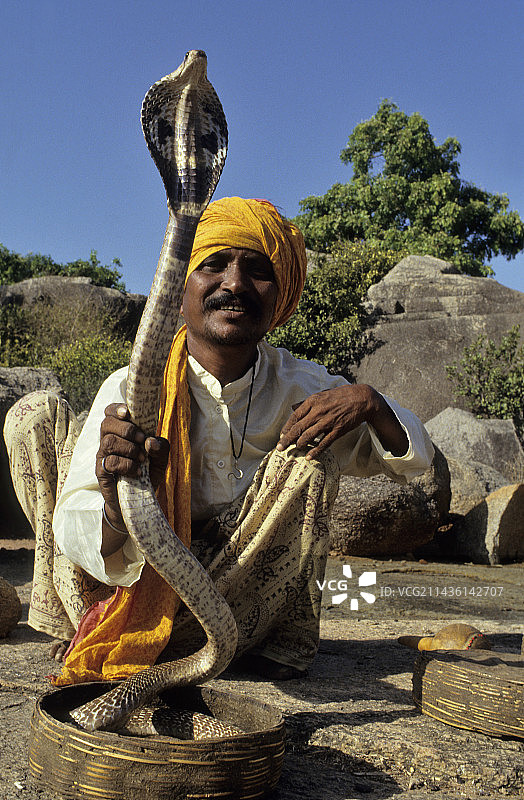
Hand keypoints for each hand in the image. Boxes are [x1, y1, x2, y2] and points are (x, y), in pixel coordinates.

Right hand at [96, 404, 169, 529]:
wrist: (139, 501)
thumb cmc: (148, 473)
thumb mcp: (161, 459)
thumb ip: (161, 447)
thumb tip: (150, 441)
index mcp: (121, 432)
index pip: (110, 413)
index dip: (116, 409)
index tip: (127, 412)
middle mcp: (109, 441)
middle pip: (107, 424)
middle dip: (127, 429)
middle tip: (141, 440)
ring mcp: (103, 456)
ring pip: (108, 441)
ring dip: (129, 448)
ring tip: (142, 459)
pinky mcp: (101, 472)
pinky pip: (109, 462)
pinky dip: (126, 465)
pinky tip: (137, 472)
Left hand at [276, 384, 407, 459]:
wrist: (362, 399)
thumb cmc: (341, 395)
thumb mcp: (322, 394)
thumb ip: (307, 402)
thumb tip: (293, 407)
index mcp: (313, 401)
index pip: (295, 416)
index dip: (287, 427)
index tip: (281, 435)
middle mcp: (318, 412)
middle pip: (299, 428)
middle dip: (287, 439)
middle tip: (280, 448)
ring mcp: (328, 422)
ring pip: (309, 436)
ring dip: (300, 444)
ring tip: (295, 450)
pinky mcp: (338, 430)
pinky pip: (324, 443)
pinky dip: (315, 450)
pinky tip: (309, 457)